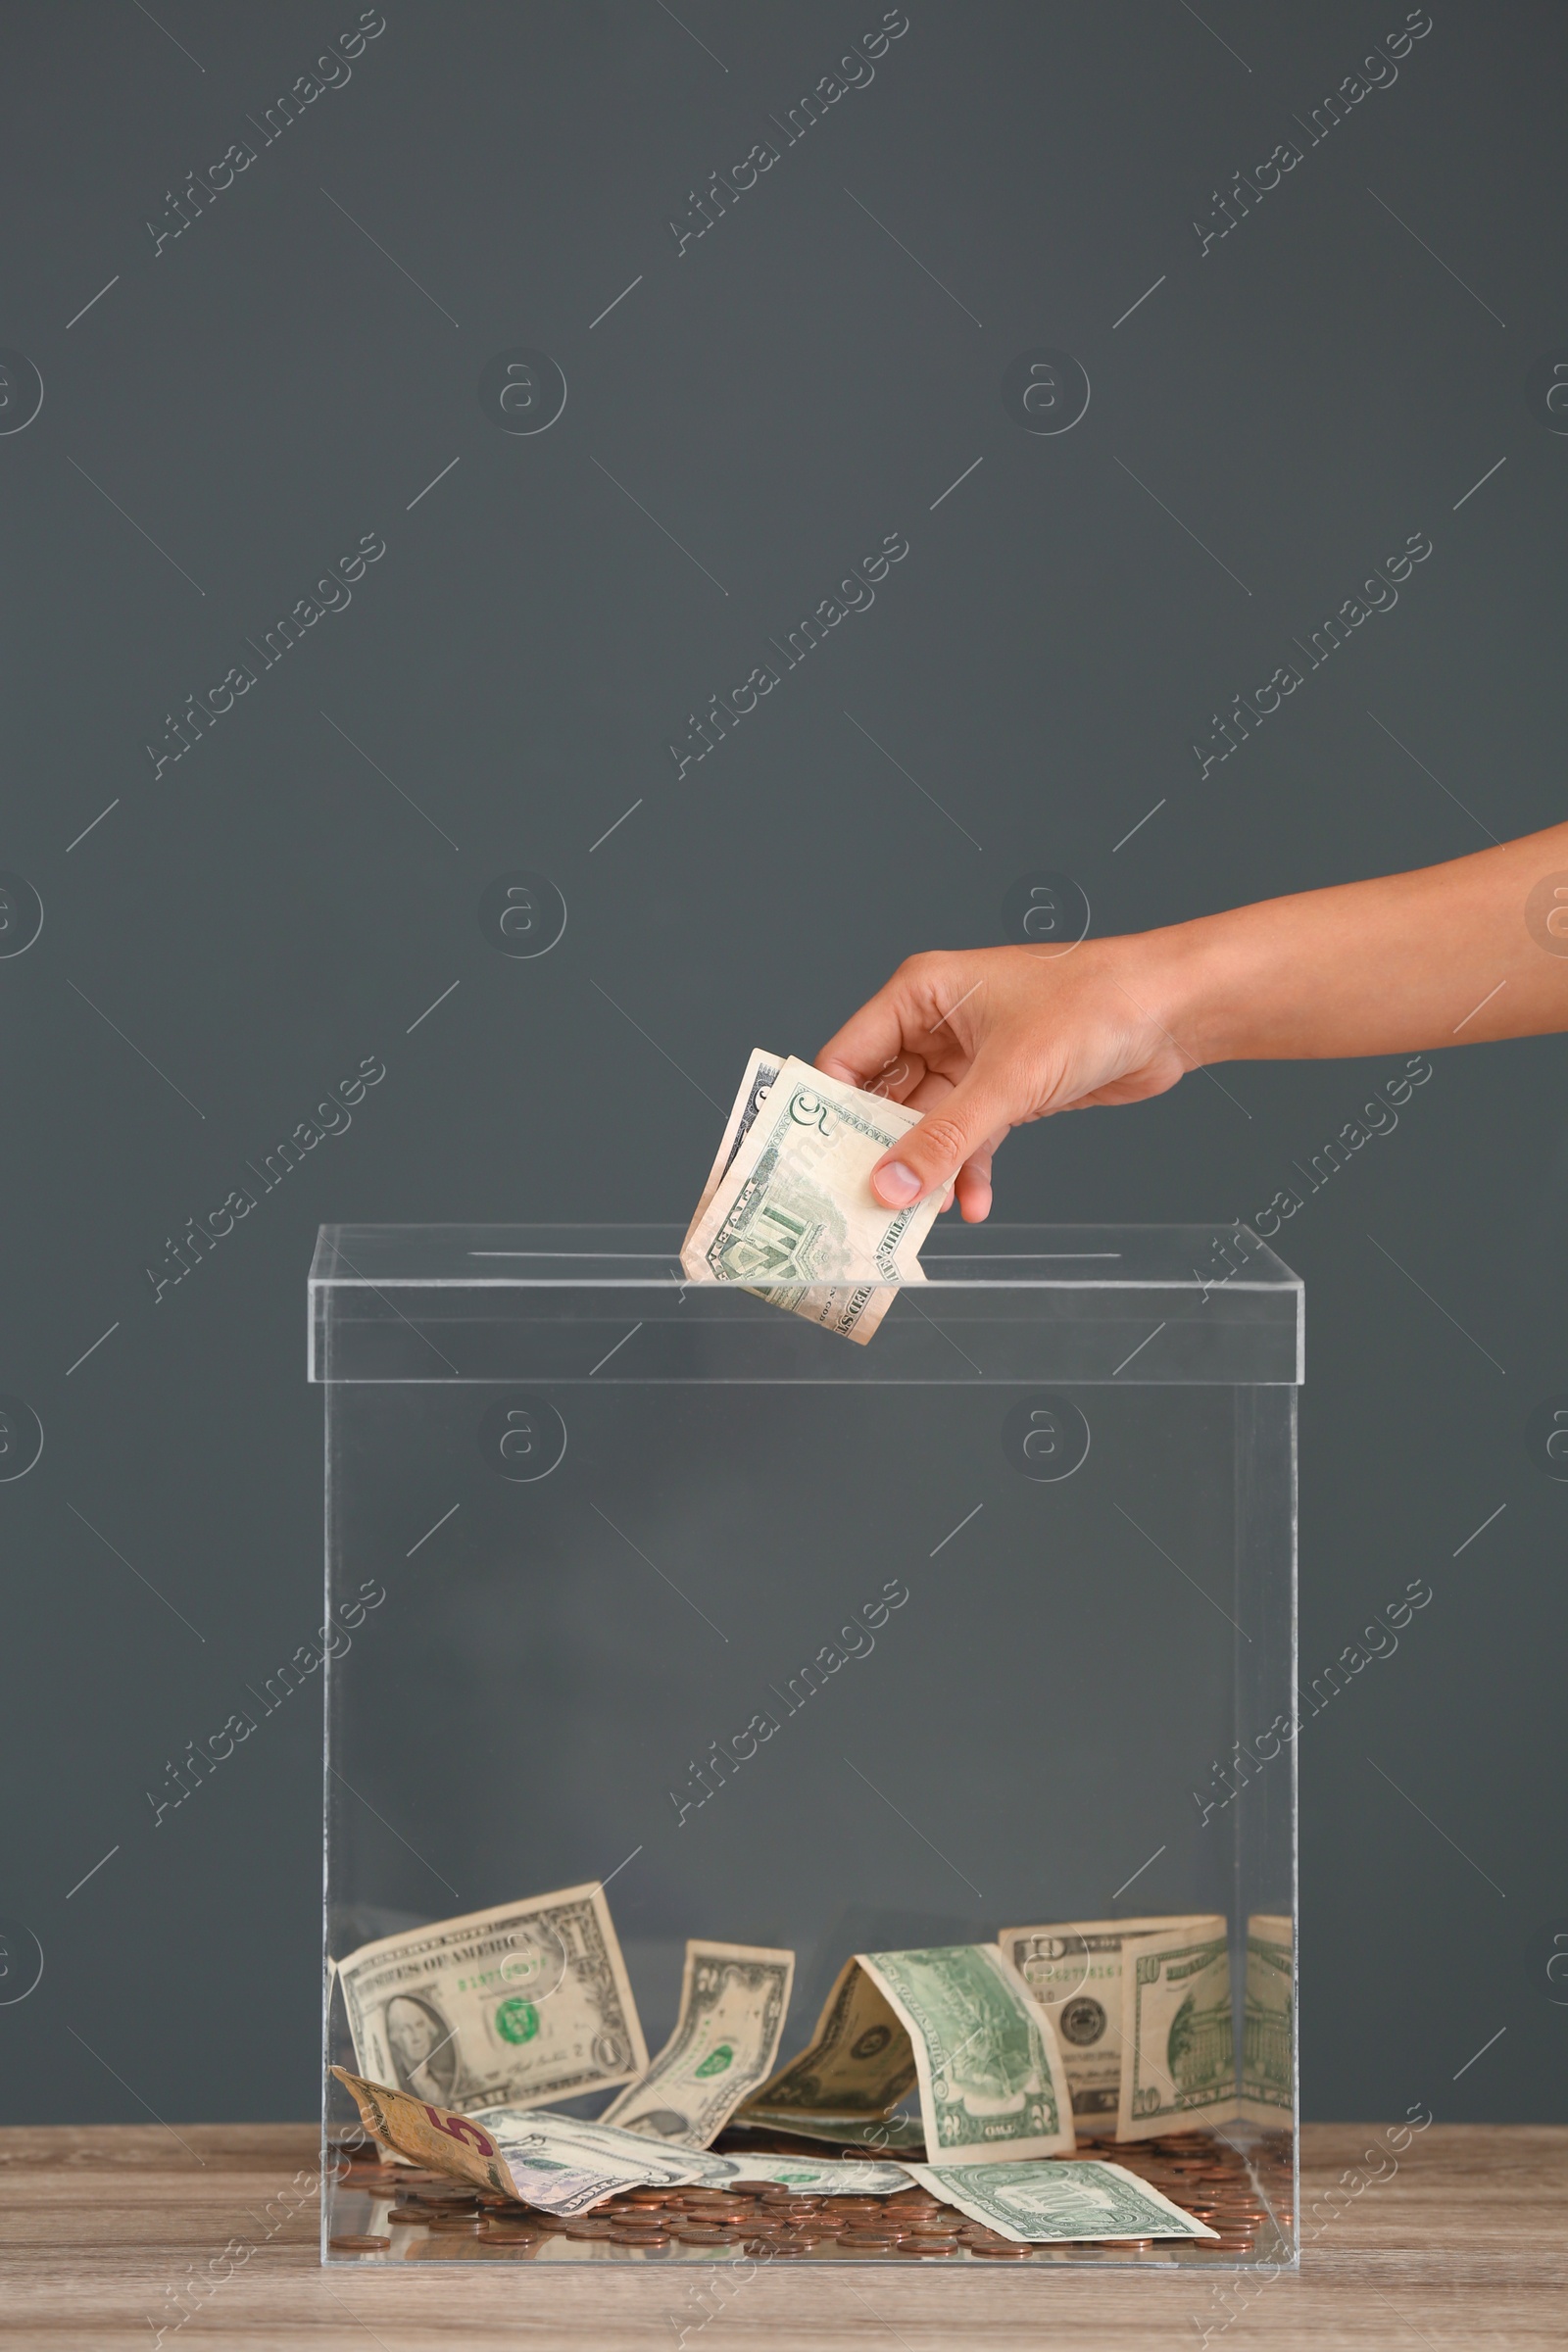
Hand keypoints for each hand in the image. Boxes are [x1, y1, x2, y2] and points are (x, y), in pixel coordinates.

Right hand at [815, 940, 1193, 1221]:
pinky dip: (969, 1171)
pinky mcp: (1006, 1089)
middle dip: (880, 1153)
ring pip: (928, 1126)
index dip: (825, 1112)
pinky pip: (969, 1138)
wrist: (1171, 1012)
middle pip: (883, 1099)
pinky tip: (974, 1204)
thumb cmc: (1093, 1004)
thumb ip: (943, 1138)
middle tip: (862, 1205)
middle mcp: (939, 1023)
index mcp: (921, 993)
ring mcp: (972, 1059)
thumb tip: (888, 1185)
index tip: (812, 1166)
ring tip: (921, 1216)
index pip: (847, 1057)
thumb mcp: (1006, 1080)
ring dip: (929, 1171)